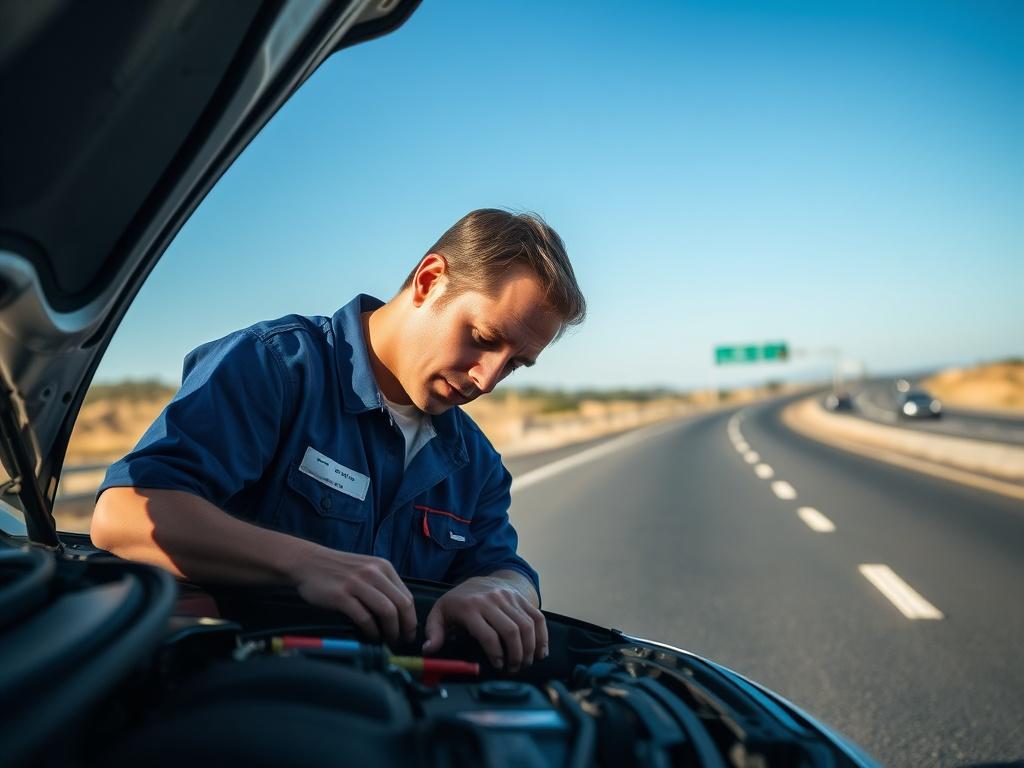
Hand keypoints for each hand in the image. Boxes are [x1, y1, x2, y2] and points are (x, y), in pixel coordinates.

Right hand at [290, 546, 416, 645]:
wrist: (307, 562)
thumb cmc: (337, 570)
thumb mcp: (366, 569)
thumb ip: (382, 585)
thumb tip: (400, 613)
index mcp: (383, 567)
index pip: (407, 596)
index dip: (411, 619)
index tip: (409, 632)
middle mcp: (373, 573)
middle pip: (401, 605)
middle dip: (405, 628)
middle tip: (402, 641)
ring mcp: (357, 583)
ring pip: (386, 611)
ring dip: (391, 631)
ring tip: (388, 641)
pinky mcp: (341, 596)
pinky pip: (364, 618)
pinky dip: (371, 631)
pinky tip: (371, 636)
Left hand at [422, 574, 547, 672]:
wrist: (477, 580)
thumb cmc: (457, 603)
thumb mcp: (439, 614)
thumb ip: (434, 633)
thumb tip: (429, 650)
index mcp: (470, 607)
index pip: (488, 634)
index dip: (496, 654)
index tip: (498, 666)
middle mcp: (492, 600)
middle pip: (511, 631)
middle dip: (515, 655)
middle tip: (513, 669)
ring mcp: (509, 598)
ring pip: (526, 626)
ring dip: (529, 649)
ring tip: (524, 663)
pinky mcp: (520, 599)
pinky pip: (537, 617)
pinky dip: (542, 637)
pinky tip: (540, 653)